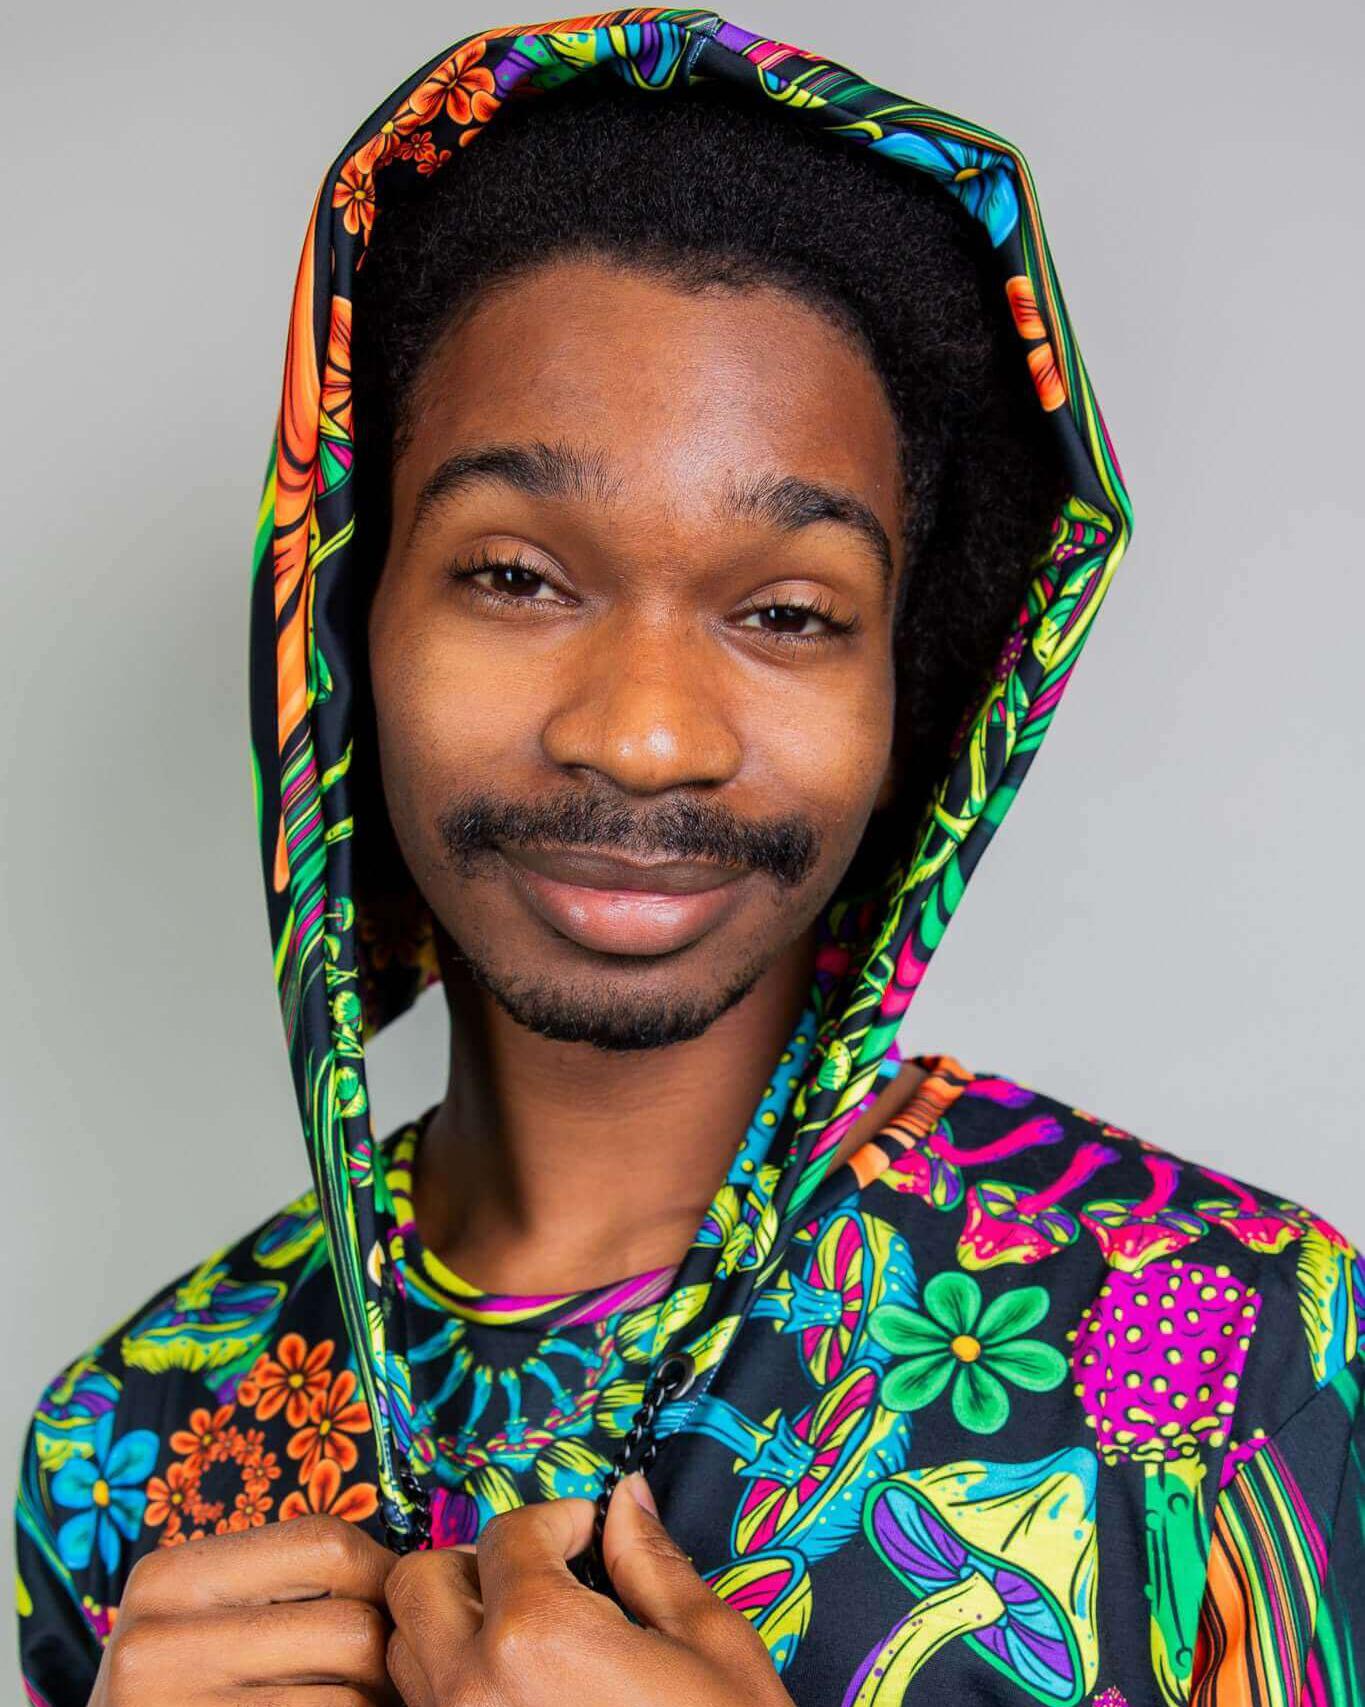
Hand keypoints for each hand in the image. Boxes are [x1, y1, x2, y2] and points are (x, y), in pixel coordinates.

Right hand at [88, 1513, 402, 1704]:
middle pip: (350, 1628)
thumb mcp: (200, 1625)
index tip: (397, 1608)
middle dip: (386, 1658)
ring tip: (364, 1704)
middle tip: (388, 1677)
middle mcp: (157, 1645)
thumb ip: (281, 1588)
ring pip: (350, 1699)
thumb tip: (414, 1577)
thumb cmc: (180, 1698)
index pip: (326, 1544)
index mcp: (167, 1579)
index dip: (382, 1575)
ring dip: (374, 1705)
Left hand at [383, 1473, 794, 1706]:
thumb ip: (654, 1564)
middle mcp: (473, 1691)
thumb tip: (628, 1500)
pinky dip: (452, 1689)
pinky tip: (516, 1693)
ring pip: (405, 1652)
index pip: (506, 1534)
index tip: (586, 1532)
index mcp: (538, 1636)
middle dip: (477, 1563)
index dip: (555, 1520)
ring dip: (451, 1628)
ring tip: (522, 1638)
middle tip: (538, 1575)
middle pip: (419, 1582)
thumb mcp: (712, 1650)